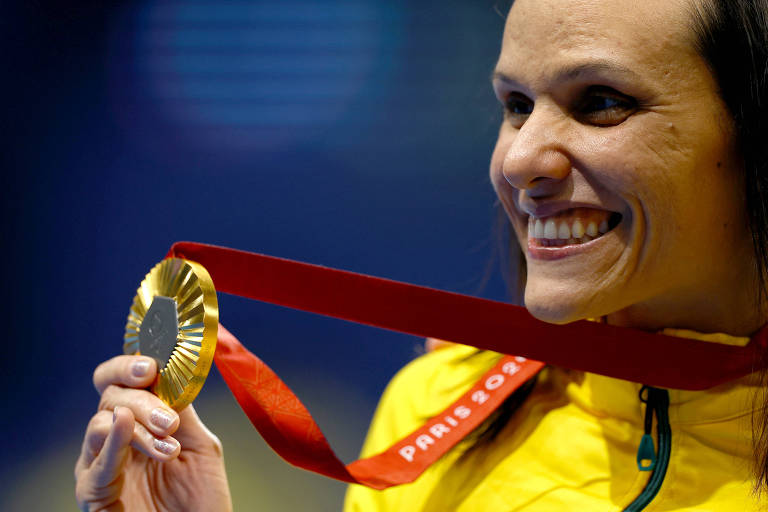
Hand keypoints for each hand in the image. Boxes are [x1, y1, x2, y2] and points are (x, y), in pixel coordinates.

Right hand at [74, 355, 231, 510]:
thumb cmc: (201, 499)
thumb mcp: (199, 445)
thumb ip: (183, 410)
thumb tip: (169, 371)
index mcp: (140, 422)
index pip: (121, 381)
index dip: (130, 366)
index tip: (153, 363)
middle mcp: (115, 440)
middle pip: (111, 397)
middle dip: (142, 398)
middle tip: (168, 414)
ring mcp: (101, 466)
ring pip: (101, 424)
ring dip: (138, 424)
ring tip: (167, 435)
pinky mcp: (94, 495)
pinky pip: (96, 466)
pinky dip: (112, 442)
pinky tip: (125, 427)